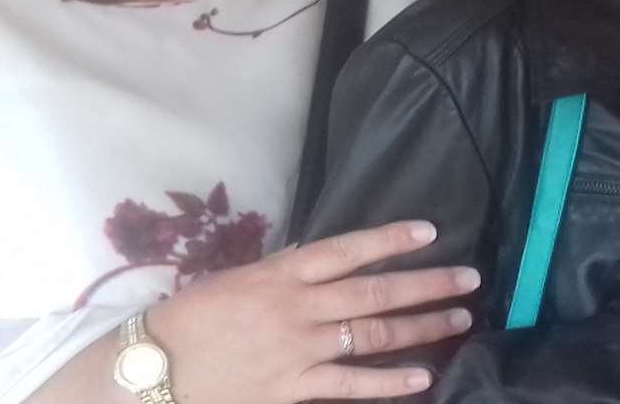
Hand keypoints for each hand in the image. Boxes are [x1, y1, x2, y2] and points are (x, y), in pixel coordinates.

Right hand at [146, 220, 480, 402]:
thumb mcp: (237, 280)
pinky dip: (389, 382)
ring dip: (422, 327)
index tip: (431, 232)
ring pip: (373, 335)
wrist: (150, 371)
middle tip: (469, 279)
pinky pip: (351, 385)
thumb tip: (322, 255)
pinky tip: (422, 377)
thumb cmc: (190, 321)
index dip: (391, 239)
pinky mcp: (292, 390)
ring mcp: (298, 350)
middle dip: (428, 284)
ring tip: (459, 319)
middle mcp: (296, 307)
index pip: (348, 249)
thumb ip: (284, 270)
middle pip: (375, 291)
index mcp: (280, 272)